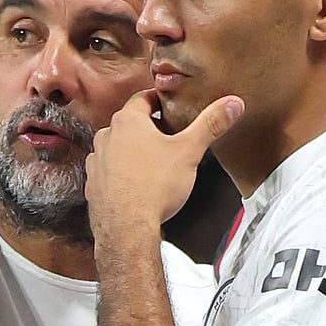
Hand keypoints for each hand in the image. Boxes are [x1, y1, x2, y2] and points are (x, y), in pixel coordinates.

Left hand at [85, 90, 242, 235]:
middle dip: (150, 127)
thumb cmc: (154, 187)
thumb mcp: (189, 151)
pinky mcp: (93, 183)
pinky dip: (122, 172)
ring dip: (134, 150)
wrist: (126, 228)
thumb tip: (231, 104)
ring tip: (155, 162)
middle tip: (170, 135)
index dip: (160, 101)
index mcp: (128, 121)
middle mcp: (107, 136)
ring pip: (118, 146)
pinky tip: (138, 183)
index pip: (144, 98)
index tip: (172, 105)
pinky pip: (110, 170)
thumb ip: (211, 124)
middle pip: (131, 123)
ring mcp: (97, 160)